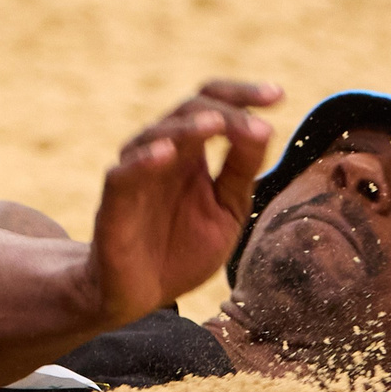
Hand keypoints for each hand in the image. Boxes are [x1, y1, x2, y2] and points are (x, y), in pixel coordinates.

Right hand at [85, 80, 280, 326]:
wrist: (140, 296)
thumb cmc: (181, 251)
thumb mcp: (227, 209)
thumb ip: (241, 171)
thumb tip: (264, 127)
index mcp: (191, 154)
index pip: (211, 105)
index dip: (241, 95)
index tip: (277, 95)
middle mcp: (162, 156)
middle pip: (189, 110)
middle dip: (225, 113)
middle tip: (256, 127)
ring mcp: (136, 177)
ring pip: (154, 134)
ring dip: (187, 128)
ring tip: (215, 125)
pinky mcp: (113, 205)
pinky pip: (123, 174)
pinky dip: (142, 160)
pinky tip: (165, 153)